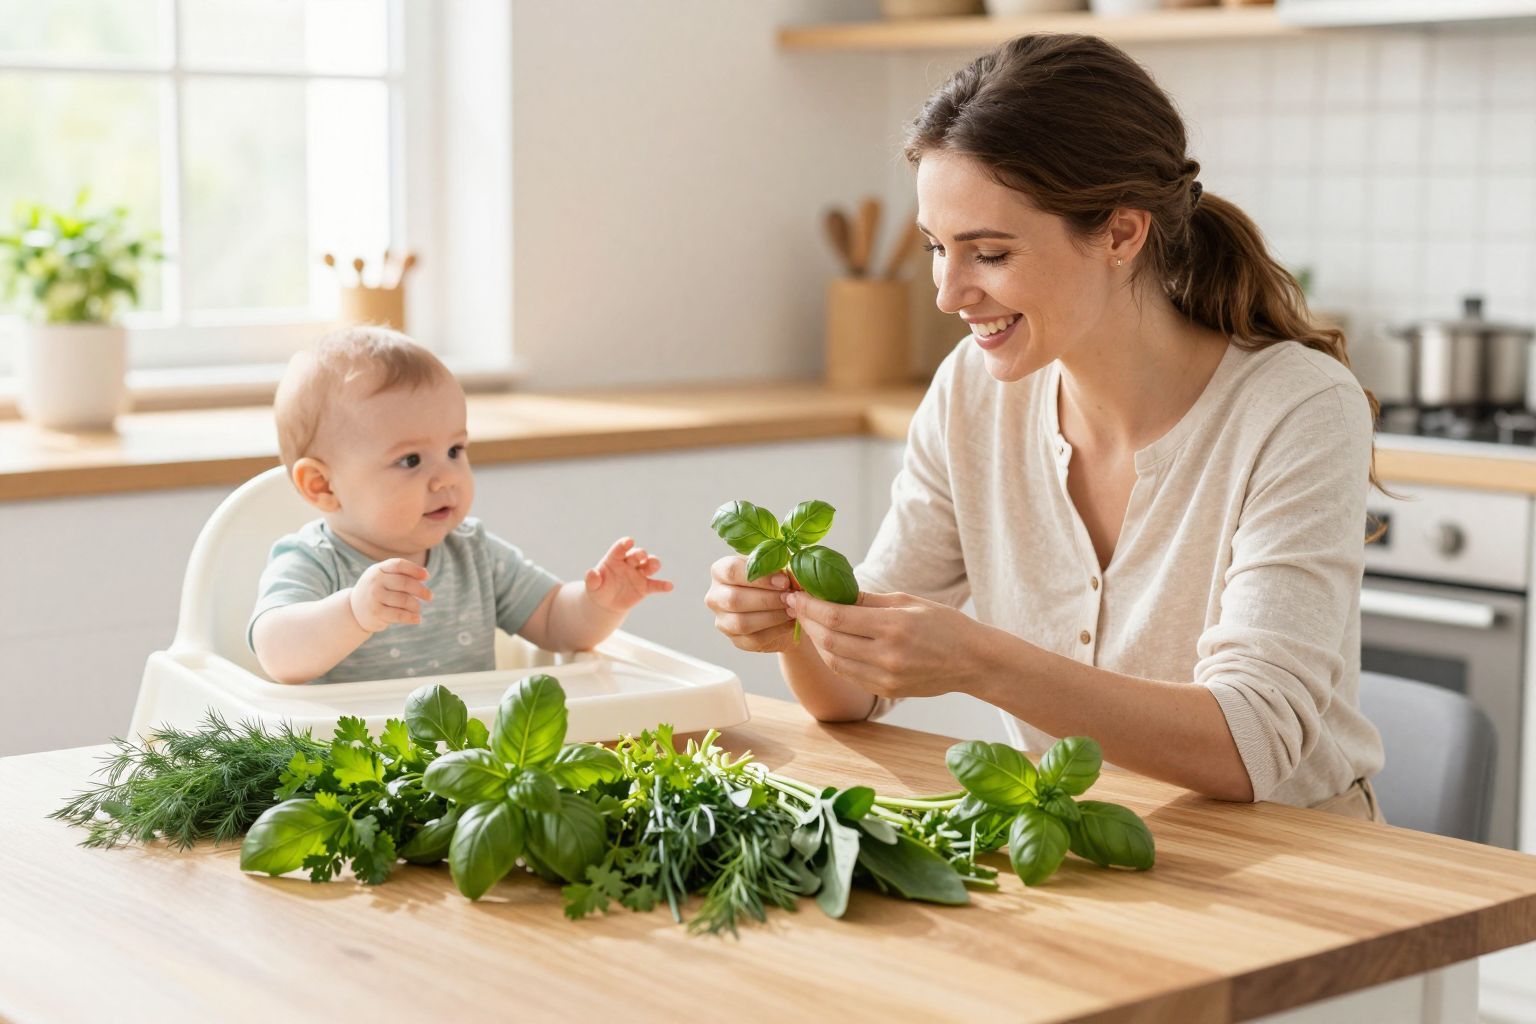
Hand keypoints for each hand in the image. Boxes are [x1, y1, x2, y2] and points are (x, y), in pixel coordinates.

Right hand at [348, 558, 431, 632]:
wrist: (353, 610)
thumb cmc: (377, 591)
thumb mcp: (384, 578)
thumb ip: (402, 574)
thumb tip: (425, 574)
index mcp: (378, 569)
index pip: (399, 565)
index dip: (415, 569)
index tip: (427, 577)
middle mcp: (375, 581)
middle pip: (404, 583)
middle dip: (421, 590)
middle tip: (430, 597)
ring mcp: (374, 597)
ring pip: (404, 600)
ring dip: (415, 605)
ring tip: (417, 608)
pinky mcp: (376, 613)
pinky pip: (399, 615)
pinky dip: (411, 617)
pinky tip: (417, 619)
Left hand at [585, 537, 673, 611]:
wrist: (606, 603)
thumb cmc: (599, 589)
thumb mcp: (592, 586)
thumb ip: (592, 579)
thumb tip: (592, 573)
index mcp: (615, 558)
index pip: (620, 548)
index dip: (624, 544)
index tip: (629, 541)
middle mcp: (629, 563)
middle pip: (637, 554)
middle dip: (640, 554)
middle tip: (640, 556)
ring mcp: (639, 574)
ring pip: (649, 565)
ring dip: (653, 563)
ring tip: (654, 565)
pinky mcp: (645, 587)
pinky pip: (655, 585)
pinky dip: (663, 585)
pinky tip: (669, 586)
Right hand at [705, 554, 797, 653]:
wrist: (782, 608)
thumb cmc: (776, 582)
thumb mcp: (778, 570)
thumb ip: (781, 569)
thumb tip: (791, 578)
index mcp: (720, 571)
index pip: (731, 571)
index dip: (759, 577)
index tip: (783, 581)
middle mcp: (716, 596)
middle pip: (734, 599)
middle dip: (767, 599)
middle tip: (790, 598)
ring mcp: (723, 620)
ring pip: (741, 622)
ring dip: (772, 617)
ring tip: (792, 610)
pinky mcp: (736, 640)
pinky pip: (753, 639)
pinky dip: (776, 631)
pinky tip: (790, 623)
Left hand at [783, 589, 999, 698]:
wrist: (972, 661)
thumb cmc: (943, 624)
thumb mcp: (907, 600)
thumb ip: (867, 599)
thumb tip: (831, 590)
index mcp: (893, 626)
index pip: (836, 616)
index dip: (810, 606)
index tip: (795, 595)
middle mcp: (887, 654)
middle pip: (830, 640)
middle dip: (807, 621)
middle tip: (796, 606)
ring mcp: (886, 676)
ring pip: (834, 661)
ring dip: (817, 641)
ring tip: (809, 623)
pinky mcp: (886, 690)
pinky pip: (849, 674)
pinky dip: (833, 658)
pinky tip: (829, 643)